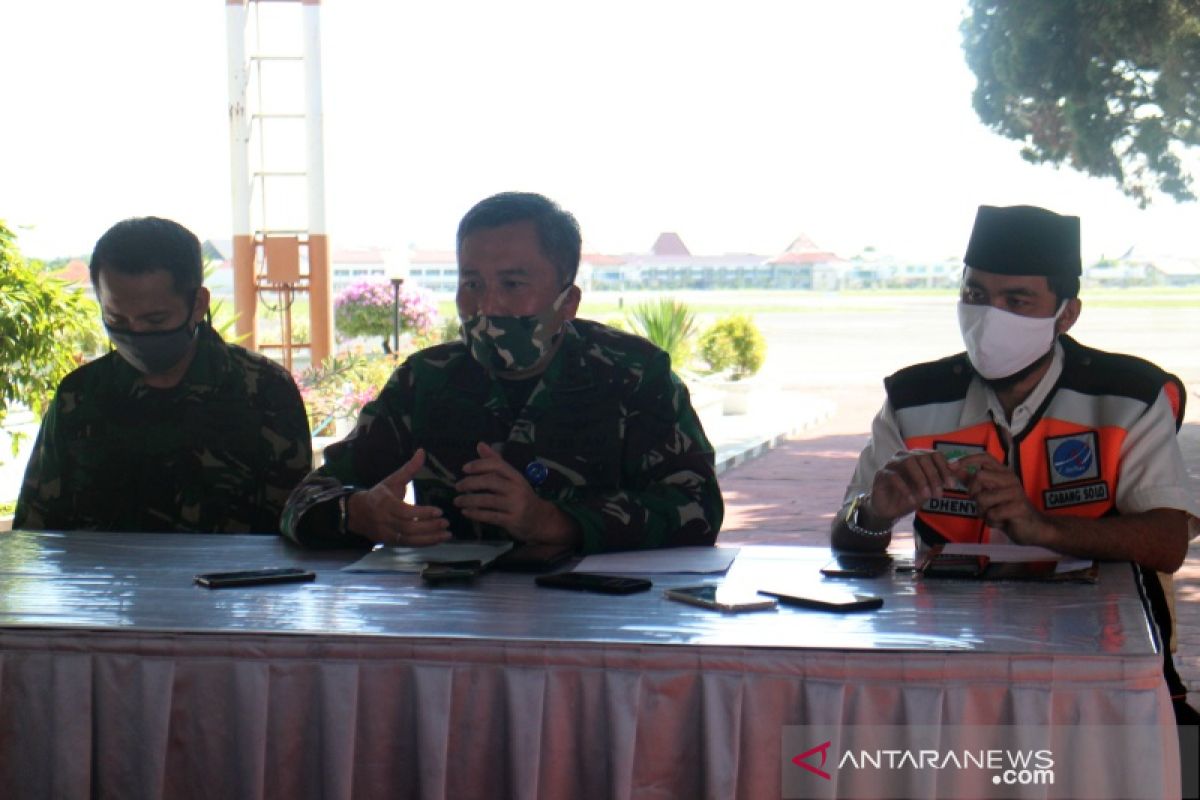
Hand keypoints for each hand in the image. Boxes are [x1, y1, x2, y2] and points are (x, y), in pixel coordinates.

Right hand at [348, 448, 450, 546]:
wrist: (357, 513)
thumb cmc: (379, 494)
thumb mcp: (392, 480)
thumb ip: (409, 468)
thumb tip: (422, 451)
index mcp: (385, 503)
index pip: (404, 511)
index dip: (422, 513)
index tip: (439, 511)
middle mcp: (384, 520)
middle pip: (408, 527)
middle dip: (429, 527)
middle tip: (446, 523)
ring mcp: (386, 534)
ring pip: (409, 539)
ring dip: (429, 538)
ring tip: (446, 534)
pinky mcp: (390, 542)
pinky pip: (409, 545)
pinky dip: (424, 543)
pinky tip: (437, 539)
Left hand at [455, 443, 578, 544]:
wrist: (540, 519)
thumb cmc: (521, 496)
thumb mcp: (512, 478)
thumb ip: (495, 462)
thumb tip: (480, 444)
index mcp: (515, 476)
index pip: (497, 465)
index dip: (479, 465)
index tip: (464, 468)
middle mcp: (516, 488)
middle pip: (490, 482)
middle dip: (470, 483)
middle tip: (458, 487)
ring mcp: (515, 505)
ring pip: (487, 500)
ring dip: (469, 500)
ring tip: (457, 501)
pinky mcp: (512, 520)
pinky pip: (490, 516)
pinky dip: (475, 514)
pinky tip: (466, 512)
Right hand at [868, 449, 959, 521]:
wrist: (889, 510)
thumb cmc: (910, 497)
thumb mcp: (929, 489)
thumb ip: (941, 478)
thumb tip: (958, 468)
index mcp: (918, 457)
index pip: (934, 454)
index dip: (945, 468)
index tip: (951, 485)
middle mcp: (904, 456)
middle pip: (922, 457)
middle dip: (934, 476)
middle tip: (939, 494)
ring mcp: (892, 463)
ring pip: (908, 462)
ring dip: (921, 479)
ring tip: (927, 495)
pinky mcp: (881, 474)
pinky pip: (894, 476)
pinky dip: (905, 488)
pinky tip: (911, 500)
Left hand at [954, 453, 1054, 545]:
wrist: (1033, 528)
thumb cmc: (1007, 510)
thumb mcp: (989, 494)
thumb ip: (973, 481)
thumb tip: (955, 468)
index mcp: (1003, 473)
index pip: (985, 457)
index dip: (967, 460)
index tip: (951, 466)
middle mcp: (1010, 479)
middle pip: (979, 476)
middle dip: (973, 493)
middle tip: (980, 503)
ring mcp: (1015, 492)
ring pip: (982, 498)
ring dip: (982, 512)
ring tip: (993, 514)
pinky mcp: (1018, 507)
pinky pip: (992, 514)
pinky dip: (991, 521)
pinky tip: (1001, 522)